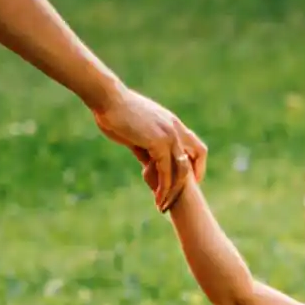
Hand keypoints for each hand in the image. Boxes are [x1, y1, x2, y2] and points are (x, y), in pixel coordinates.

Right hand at [90, 82, 205, 208]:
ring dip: (173, 191)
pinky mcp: (158, 142)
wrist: (108, 99)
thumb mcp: (136, 133)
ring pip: (181, 170)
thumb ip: (146, 148)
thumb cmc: (116, 112)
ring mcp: (169, 135)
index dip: (196, 165)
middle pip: (196, 157)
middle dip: (188, 181)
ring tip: (163, 206)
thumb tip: (148, 164)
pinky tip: (156, 197)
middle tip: (176, 199)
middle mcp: (175, 128)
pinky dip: (163, 187)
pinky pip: (166, 171)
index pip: (196, 146)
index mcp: (172, 123)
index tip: (189, 182)